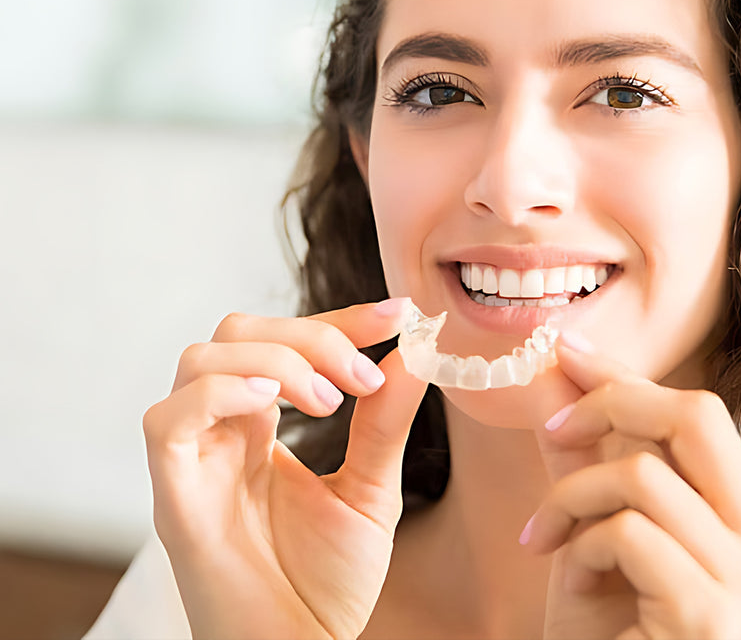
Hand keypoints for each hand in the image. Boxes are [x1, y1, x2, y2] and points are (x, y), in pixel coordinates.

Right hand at [143, 299, 426, 639]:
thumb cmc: (327, 584)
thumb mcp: (370, 490)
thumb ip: (384, 423)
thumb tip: (414, 353)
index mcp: (261, 429)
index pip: (285, 342)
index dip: (338, 319)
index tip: (397, 314)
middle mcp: (221, 434)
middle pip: (238, 334)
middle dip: (310, 335)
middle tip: (362, 376)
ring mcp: (194, 461)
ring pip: (200, 359)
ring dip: (275, 361)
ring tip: (328, 401)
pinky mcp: (173, 497)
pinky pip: (168, 419)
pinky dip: (219, 392)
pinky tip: (271, 405)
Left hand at [527, 338, 740, 639]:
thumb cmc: (606, 628)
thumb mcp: (597, 524)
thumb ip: (588, 453)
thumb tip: (557, 370)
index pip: (700, 416)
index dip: (627, 377)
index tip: (567, 351)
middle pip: (697, 416)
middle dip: (612, 403)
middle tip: (554, 429)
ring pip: (645, 474)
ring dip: (573, 497)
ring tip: (547, 538)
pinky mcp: (713, 613)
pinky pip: (628, 532)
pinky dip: (580, 547)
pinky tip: (570, 584)